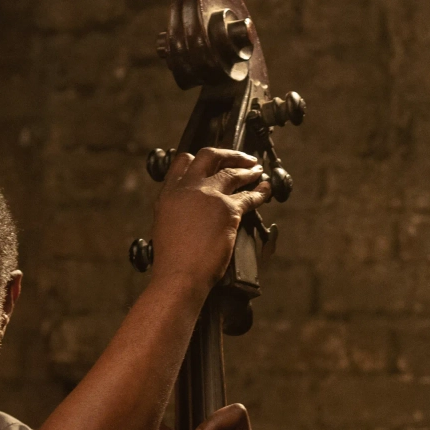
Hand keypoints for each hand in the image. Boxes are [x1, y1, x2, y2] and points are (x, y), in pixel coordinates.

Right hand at [150, 148, 272, 291]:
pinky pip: (249, 196)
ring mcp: (208, 196)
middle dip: (229, 154)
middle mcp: (188, 188)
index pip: (184, 161)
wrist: (179, 275)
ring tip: (257, 171)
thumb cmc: (173, 260)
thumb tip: (190, 207)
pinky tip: (265, 190)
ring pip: (232, 173)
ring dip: (247, 170)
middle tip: (242, 158)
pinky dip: (260, 192)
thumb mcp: (164, 225)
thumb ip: (177, 208)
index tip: (213, 159)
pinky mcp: (227, 209)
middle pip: (210, 156)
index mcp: (169, 193)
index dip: (201, 157)